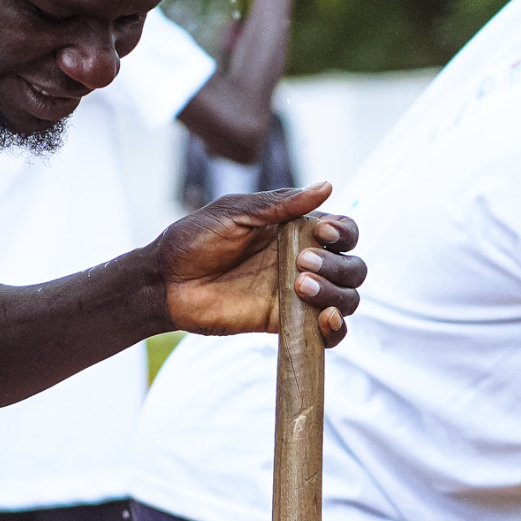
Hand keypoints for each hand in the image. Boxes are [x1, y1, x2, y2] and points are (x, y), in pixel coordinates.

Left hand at [157, 184, 364, 346]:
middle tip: (303, 262)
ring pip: (347, 298)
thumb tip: (327, 186)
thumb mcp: (235, 211)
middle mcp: (304, 263)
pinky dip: (336, 329)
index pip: (343, 231)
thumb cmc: (195, 240)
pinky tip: (325, 319)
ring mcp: (298, 296)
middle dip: (339, 265)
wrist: (166, 282)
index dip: (344, 233)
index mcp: (296, 231)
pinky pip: (327, 333)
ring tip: (301, 287)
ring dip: (337, 292)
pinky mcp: (286, 324)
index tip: (322, 233)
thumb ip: (280, 203)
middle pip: (353, 267)